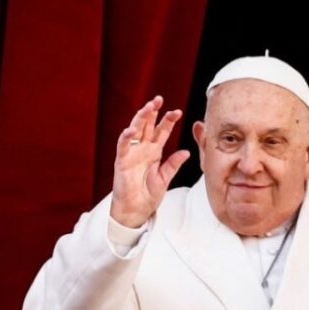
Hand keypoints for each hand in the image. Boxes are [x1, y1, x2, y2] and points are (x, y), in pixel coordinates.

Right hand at [110, 96, 189, 227]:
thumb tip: (186, 152)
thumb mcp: (165, 178)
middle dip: (153, 112)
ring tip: (148, 107)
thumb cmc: (148, 195)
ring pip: (135, 131)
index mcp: (154, 152)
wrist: (136, 210)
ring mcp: (132, 154)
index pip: (162, 132)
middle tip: (159, 99)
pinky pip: (123, 146)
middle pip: (148, 126)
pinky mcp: (122, 161)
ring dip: (140, 118)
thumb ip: (173, 165)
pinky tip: (132, 128)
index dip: (168, 121)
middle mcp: (143, 149)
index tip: (178, 112)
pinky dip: (126, 136)